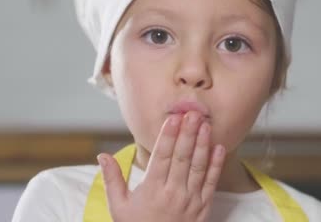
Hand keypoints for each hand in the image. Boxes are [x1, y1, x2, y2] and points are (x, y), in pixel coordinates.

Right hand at [96, 111, 225, 221]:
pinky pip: (211, 183)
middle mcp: (173, 193)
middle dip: (188, 133)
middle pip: (182, 157)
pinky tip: (218, 148)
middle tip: (192, 113)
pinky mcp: (203, 208)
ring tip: (205, 124)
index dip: (168, 136)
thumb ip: (112, 179)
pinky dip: (215, 165)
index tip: (172, 118)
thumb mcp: (119, 207)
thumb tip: (102, 155)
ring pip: (198, 167)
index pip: (162, 156)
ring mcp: (190, 201)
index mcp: (152, 190)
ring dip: (203, 144)